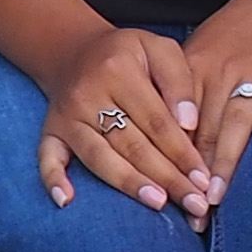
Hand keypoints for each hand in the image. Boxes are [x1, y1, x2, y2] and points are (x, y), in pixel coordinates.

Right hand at [35, 27, 212, 217]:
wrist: (76, 50)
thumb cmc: (127, 53)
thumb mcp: (160, 48)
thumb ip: (179, 81)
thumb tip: (189, 123)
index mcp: (119, 71)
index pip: (157, 121)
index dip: (183, 153)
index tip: (204, 179)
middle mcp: (89, 95)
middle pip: (132, 145)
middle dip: (167, 177)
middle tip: (195, 203)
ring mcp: (67, 116)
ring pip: (99, 157)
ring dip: (130, 184)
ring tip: (159, 203)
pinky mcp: (51, 130)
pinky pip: (47, 158)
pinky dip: (54, 180)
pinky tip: (66, 202)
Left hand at [181, 0, 251, 215]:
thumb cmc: (227, 41)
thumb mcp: (195, 61)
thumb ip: (181, 101)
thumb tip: (162, 151)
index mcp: (193, 73)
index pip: (179, 124)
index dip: (173, 161)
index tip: (169, 195)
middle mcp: (219, 75)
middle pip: (204, 130)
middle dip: (196, 174)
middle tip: (191, 211)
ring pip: (239, 117)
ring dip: (227, 156)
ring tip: (218, 193)